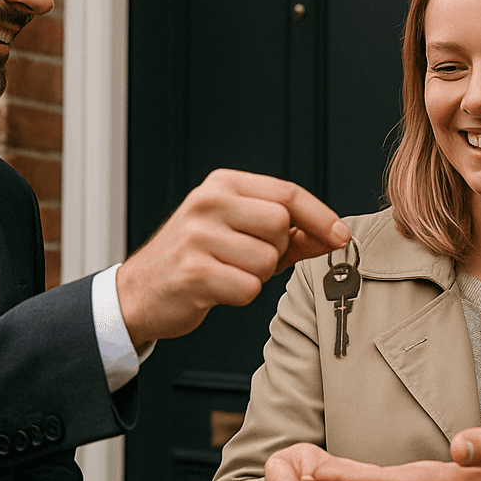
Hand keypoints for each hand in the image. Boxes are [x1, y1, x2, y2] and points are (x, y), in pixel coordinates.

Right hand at [117, 169, 349, 345]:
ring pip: (267, 260)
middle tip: (248, 259)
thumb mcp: (240, 235)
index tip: (340, 235)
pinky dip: (240, 295)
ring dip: (256, 276)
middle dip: (276, 250)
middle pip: (280, 225)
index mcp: (222, 185)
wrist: (139, 292)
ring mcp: (198, 236)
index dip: (320, 216)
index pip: (287, 193)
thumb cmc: (196, 260)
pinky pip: (248, 288)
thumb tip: (335, 235)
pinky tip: (216, 289)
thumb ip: (289, 233)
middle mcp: (208, 203)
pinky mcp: (193, 272)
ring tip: (226, 273)